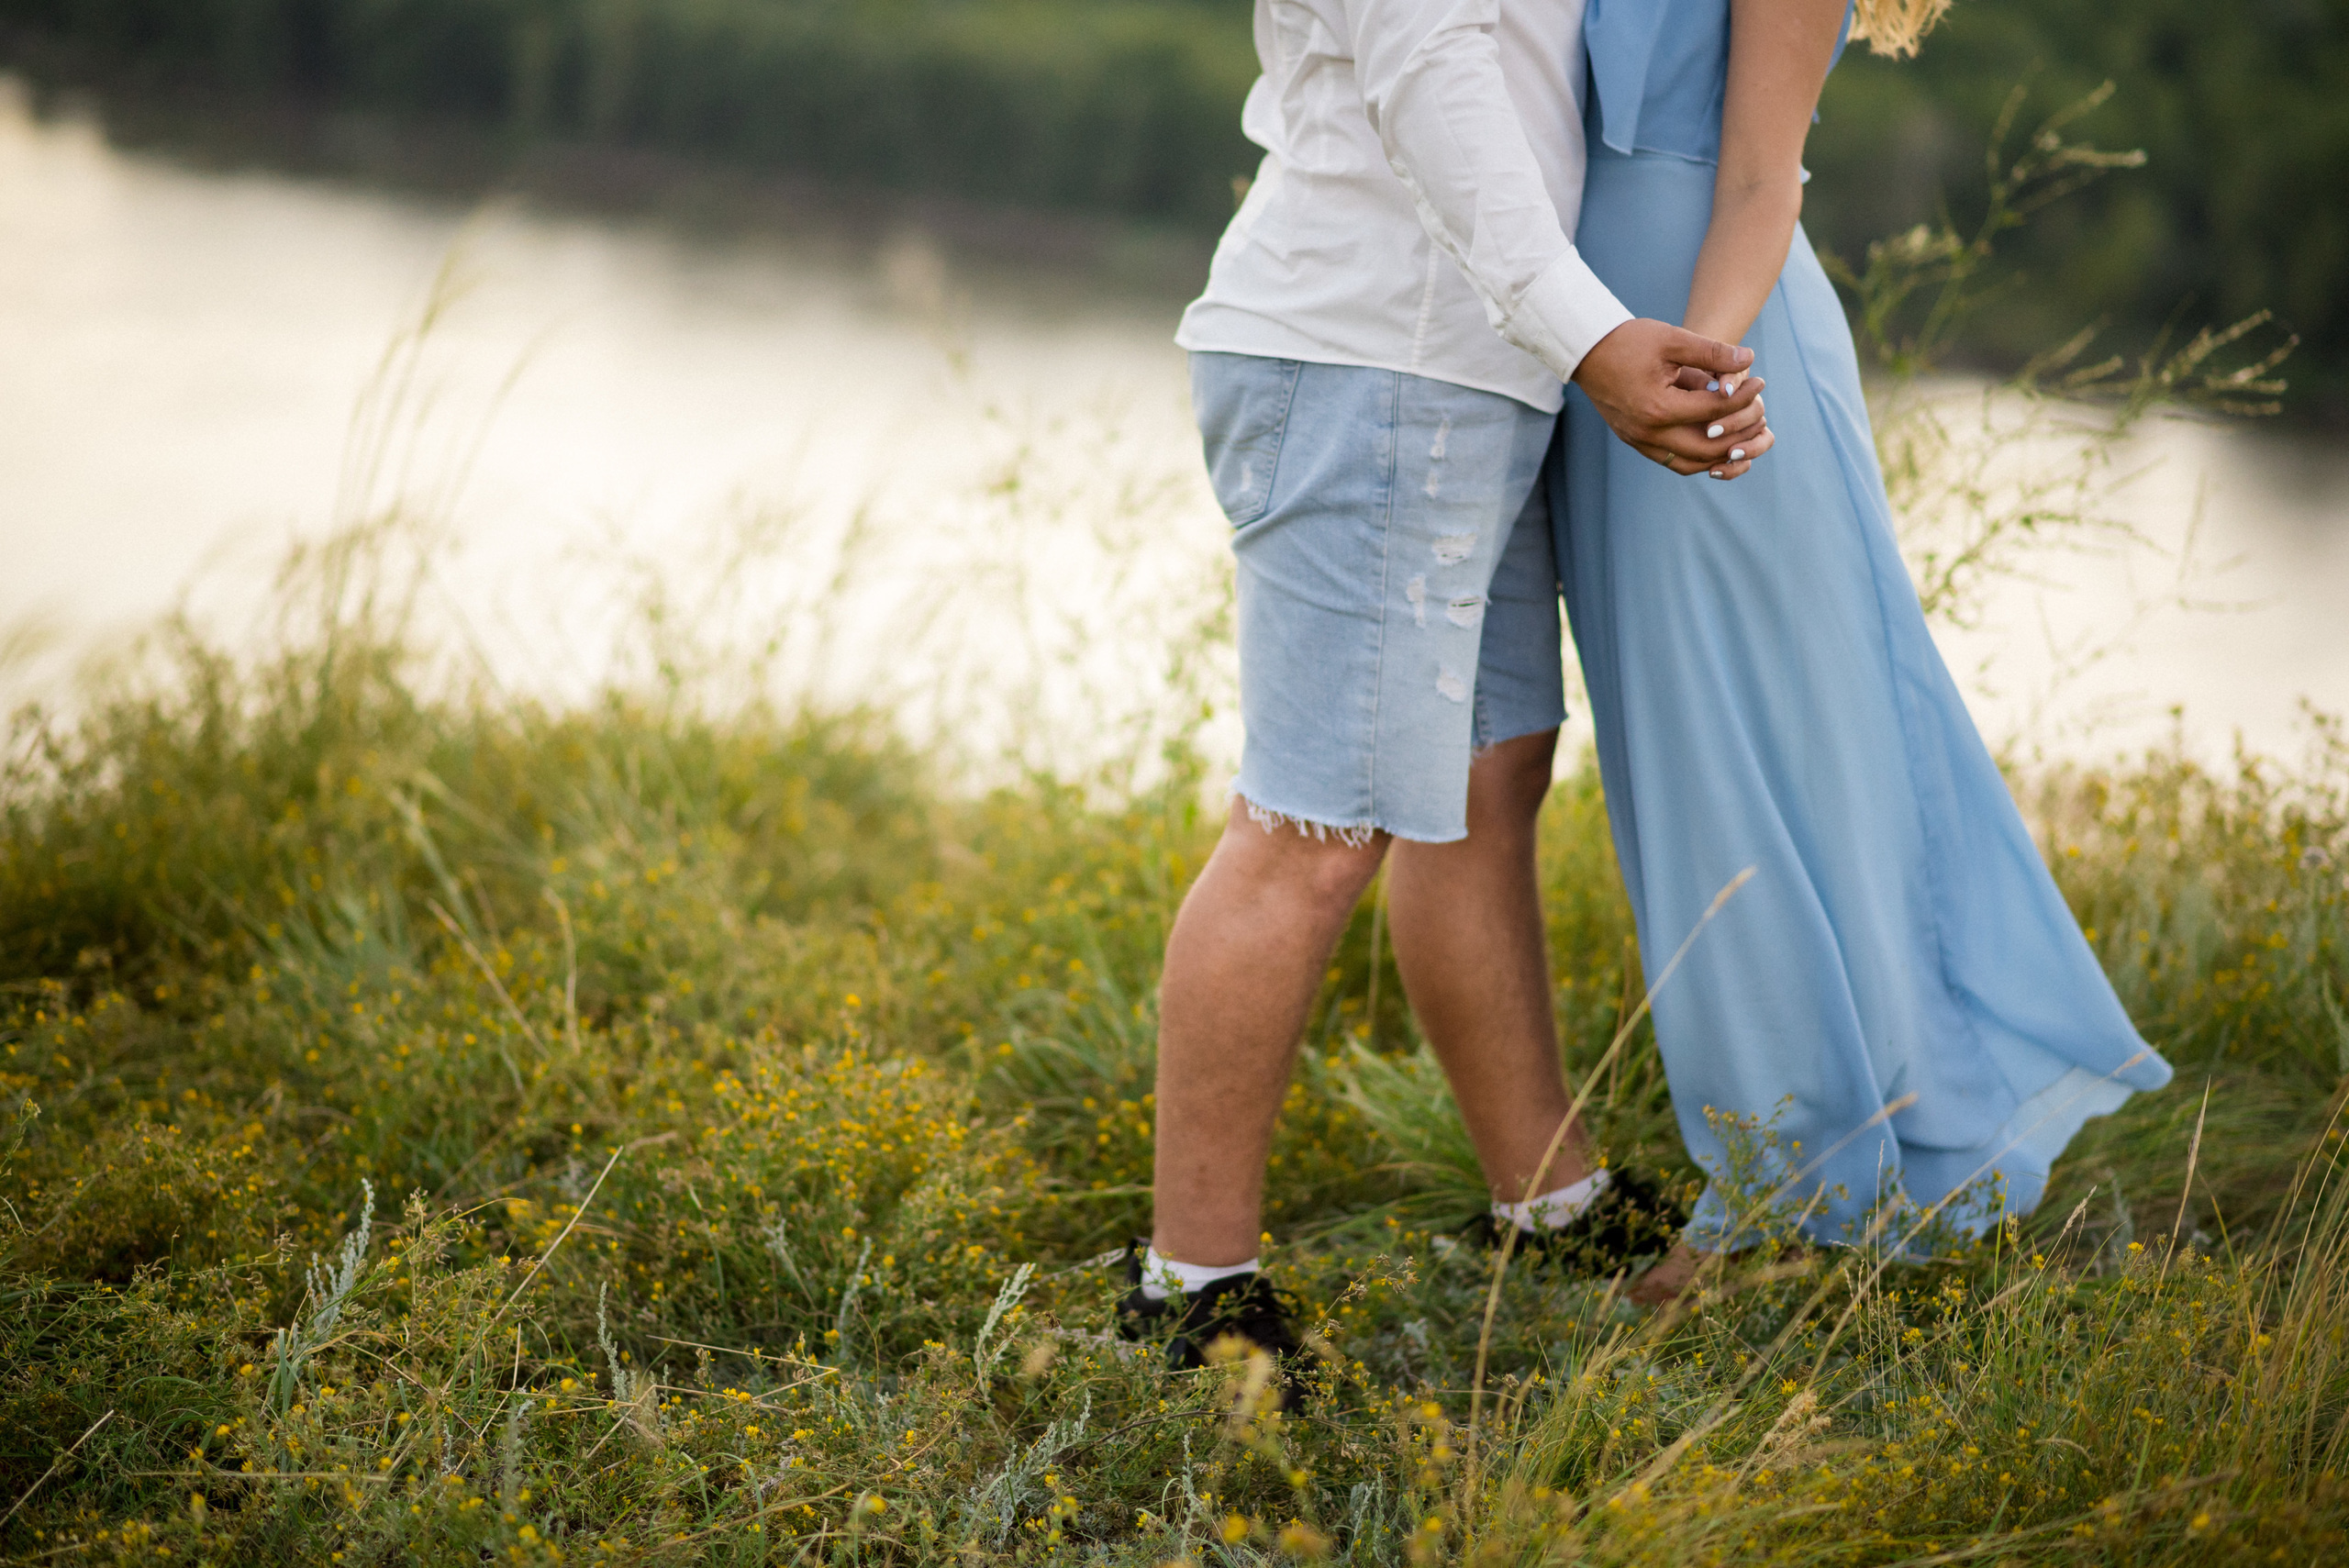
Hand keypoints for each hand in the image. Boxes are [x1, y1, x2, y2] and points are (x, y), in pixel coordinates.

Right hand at [1571, 319, 1774, 477]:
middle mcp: (1648, 433)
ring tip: (1742, 434)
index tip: (1760, 382)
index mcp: (1658, 407)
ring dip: (1720, 455)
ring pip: (1691, 463)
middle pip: (1708, 448)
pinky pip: (1673, 461)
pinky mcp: (1635, 442)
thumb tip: (1749, 359)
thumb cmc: (1628, 341)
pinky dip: (1698, 457)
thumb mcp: (1673, 339)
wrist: (1586, 351)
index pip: (1714, 411)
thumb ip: (1712, 352)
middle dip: (1739, 432)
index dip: (1744, 397)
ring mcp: (1639, 441)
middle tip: (1759, 414)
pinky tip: (1715, 443)